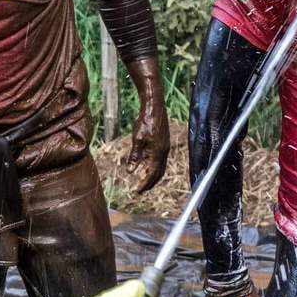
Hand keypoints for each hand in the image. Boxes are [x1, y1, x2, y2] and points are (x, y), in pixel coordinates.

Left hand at [125, 57, 169, 193]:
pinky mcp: (164, 142)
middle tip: (141, 190)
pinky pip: (160, 159)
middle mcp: (165, 151)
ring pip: (160, 166)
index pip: (152, 174)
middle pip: (159, 173)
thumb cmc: (145, 120)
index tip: (137, 191)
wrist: (154, 105)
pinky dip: (153, 166)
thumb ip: (135, 156)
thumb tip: (130, 172)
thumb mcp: (137, 139)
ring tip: (143, 181)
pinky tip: (145, 165)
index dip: (145, 184)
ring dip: (152, 175)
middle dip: (150, 183)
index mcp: (158, 152)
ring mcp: (166, 146)